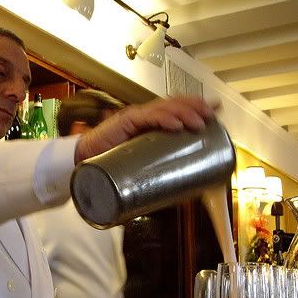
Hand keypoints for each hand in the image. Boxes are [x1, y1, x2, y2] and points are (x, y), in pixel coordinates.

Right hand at [74, 95, 219, 163]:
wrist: (82, 160)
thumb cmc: (109, 163)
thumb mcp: (138, 165)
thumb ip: (155, 172)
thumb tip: (179, 195)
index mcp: (149, 122)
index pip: (176, 107)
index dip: (195, 105)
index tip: (215, 109)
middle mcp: (144, 115)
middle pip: (174, 103)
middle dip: (195, 106)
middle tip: (211, 114)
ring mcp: (135, 116)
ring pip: (165, 108)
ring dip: (185, 112)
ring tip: (199, 121)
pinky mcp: (125, 121)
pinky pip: (148, 117)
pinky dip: (163, 119)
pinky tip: (176, 125)